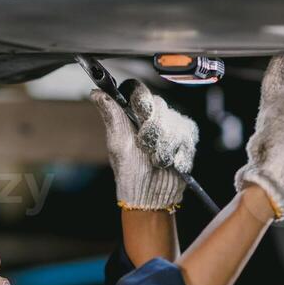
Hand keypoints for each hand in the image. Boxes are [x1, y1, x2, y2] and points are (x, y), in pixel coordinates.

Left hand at [92, 82, 198, 210]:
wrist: (151, 194)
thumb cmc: (131, 171)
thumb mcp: (118, 144)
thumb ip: (112, 116)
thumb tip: (96, 93)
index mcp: (133, 112)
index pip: (137, 89)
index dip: (140, 100)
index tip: (138, 116)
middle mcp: (155, 114)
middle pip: (158, 105)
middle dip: (151, 131)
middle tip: (145, 148)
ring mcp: (173, 124)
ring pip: (173, 124)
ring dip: (163, 147)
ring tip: (156, 161)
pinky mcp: (188, 137)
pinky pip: (186, 137)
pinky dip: (177, 154)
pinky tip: (171, 164)